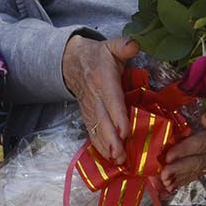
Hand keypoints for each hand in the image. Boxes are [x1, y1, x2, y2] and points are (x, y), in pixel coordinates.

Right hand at [62, 35, 139, 164]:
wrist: (71, 61)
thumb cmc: (98, 56)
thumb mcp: (110, 46)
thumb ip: (123, 46)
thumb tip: (135, 44)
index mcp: (103, 79)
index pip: (111, 100)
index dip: (118, 117)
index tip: (125, 132)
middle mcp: (95, 96)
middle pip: (103, 120)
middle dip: (112, 139)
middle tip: (121, 156)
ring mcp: (89, 107)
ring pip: (97, 129)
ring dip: (106, 146)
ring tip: (117, 161)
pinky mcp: (87, 114)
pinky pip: (92, 131)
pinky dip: (99, 145)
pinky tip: (107, 158)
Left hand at [159, 126, 205, 192]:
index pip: (202, 145)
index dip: (185, 150)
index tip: (169, 156)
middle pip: (198, 162)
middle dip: (179, 169)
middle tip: (163, 176)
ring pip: (197, 171)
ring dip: (181, 178)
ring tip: (166, 185)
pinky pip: (199, 174)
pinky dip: (186, 181)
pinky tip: (174, 186)